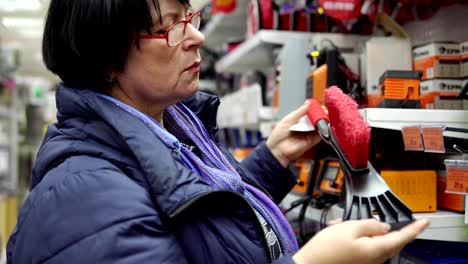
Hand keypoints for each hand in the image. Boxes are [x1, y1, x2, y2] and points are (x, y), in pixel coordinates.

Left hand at [266, 100, 320, 167]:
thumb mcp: (288, 119)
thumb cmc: (278, 136)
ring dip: (323, 120)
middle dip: (321, 113)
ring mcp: (309, 134)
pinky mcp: (312, 141)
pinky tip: (322, 123)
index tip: (318, 105)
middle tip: (323, 109)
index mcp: (298, 120)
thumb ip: (299, 112)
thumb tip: (308, 103)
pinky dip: (323, 129)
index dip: (315, 109)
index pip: (309, 113)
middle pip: (316, 118)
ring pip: (320, 125)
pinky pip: (320, 134)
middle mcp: (305, 127)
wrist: (277, 150)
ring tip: (323, 115)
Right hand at [292, 218, 429, 263]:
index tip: (425, 222)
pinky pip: (362, 247)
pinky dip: (353, 237)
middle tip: (361, 220)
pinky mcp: (357, 263)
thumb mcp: (350, 228)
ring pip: (372, 241)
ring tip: (339, 226)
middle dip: (376, 227)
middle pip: (387, 240)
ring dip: (359, 230)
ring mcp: (366, 263)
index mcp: (377, 250)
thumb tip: (383, 227)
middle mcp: (375, 259)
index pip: (402, 237)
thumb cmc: (328, 248)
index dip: (415, 229)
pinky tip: (337, 232)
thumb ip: (370, 224)